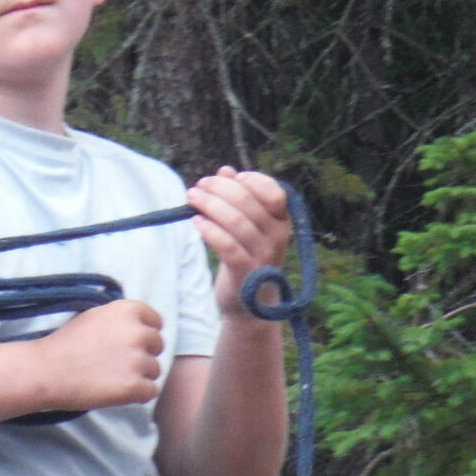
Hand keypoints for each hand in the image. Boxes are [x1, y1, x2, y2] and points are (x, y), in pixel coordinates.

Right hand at [32, 298, 164, 412]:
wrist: (48, 370)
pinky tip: (117, 390)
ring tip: (112, 377)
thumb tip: (140, 323)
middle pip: (158, 345)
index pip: (156, 321)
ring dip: (139, 375)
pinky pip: (151, 391)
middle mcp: (138, 332)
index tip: (131, 342)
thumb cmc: (66, 343)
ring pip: (154, 370)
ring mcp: (138, 360)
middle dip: (143, 354)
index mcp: (127, 310)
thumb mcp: (94, 315)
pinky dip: (137, 394)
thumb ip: (119, 317)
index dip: (145, 332)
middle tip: (118, 362)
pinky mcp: (135, 387)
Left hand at [187, 167, 291, 319]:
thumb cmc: (246, 256)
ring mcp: (265, 256)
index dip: (252, 180)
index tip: (229, 177)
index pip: (275, 192)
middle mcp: (279, 237)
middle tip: (198, 187)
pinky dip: (210, 231)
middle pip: (248, 202)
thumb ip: (239, 197)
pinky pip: (228, 247)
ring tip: (192, 199)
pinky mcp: (247, 273)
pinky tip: (196, 222)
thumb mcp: (246, 226)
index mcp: (282, 221)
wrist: (249, 305)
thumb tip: (226, 170)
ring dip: (209, 205)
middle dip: (219, 189)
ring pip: (236, 222)